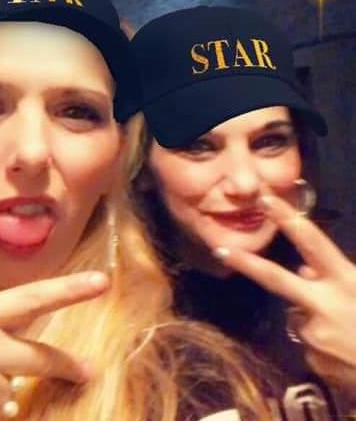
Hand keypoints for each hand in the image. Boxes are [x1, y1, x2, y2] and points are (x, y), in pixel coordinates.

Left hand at [213, 195, 355, 388]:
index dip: (287, 219)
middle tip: (219, 250)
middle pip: (276, 279)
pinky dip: (321, 344)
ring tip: (347, 334)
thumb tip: (304, 270)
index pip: (312, 242)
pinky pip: (309, 344)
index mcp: (346, 281)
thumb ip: (338, 277)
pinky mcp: (312, 361)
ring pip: (298, 316)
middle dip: (246, 263)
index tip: (264, 199)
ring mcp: (315, 335)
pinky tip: (344, 353)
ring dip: (312, 319)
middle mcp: (325, 305)